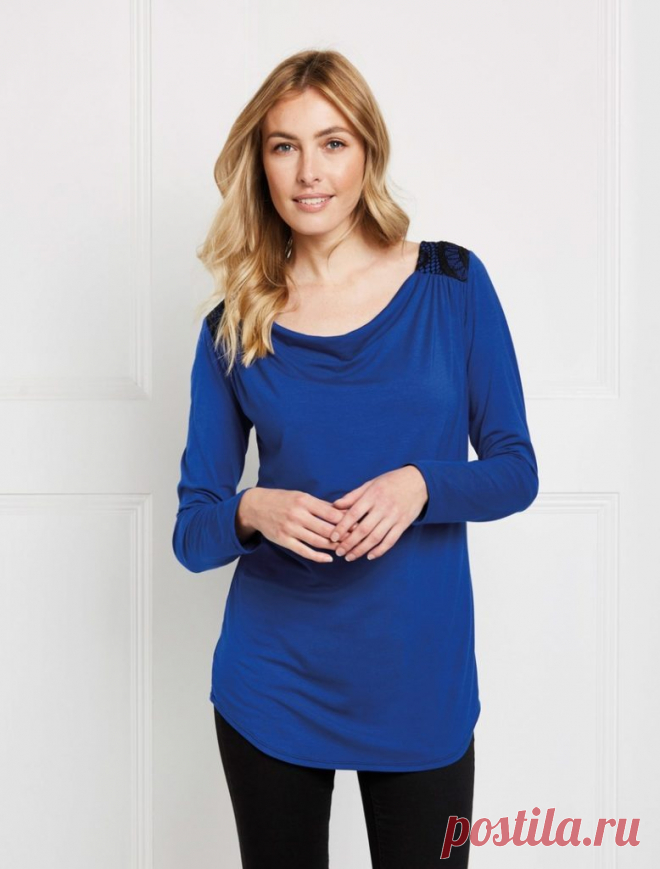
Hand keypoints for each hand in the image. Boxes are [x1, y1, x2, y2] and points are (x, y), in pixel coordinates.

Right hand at [241, 487, 355, 562]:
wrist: (256, 506)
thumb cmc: (282, 500)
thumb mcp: (301, 496)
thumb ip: (320, 505)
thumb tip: (342, 510)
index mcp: (305, 501)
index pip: (331, 513)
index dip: (347, 521)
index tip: (358, 525)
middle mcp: (298, 515)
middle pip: (327, 529)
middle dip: (344, 536)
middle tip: (356, 540)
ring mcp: (290, 529)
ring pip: (318, 541)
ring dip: (333, 547)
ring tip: (345, 549)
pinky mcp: (284, 540)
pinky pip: (304, 551)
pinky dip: (318, 557)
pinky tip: (329, 559)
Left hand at [329, 466, 427, 560]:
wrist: (418, 482)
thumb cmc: (390, 482)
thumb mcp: (370, 484)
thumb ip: (353, 496)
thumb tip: (335, 505)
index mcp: (372, 495)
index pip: (353, 514)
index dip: (342, 527)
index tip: (332, 537)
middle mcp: (383, 507)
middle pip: (363, 529)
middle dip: (349, 543)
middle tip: (338, 552)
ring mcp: (394, 517)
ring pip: (375, 538)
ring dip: (361, 550)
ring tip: (350, 557)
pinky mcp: (403, 524)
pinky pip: (390, 541)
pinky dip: (380, 550)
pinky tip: (369, 556)